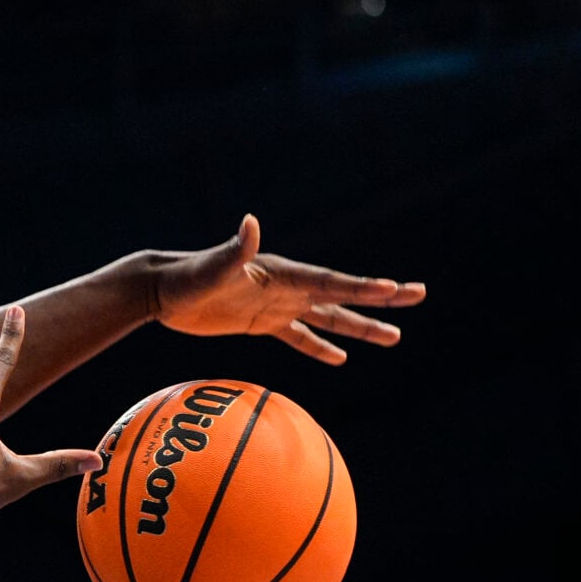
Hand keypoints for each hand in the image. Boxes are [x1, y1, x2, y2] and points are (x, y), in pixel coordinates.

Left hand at [154, 214, 425, 364]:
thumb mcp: (211, 268)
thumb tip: (250, 223)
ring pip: (327, 318)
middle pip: (341, 295)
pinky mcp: (262, 323)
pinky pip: (298, 337)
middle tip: (417, 295)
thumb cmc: (186, 278)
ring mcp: (277, 305)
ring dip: (359, 326)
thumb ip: (234, 251)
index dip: (361, 287)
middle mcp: (286, 287)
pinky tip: (341, 358)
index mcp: (281, 274)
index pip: (329, 281)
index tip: (394, 289)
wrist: (163, 290)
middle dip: (379, 298)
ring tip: (394, 337)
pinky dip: (319, 347)